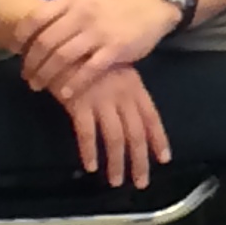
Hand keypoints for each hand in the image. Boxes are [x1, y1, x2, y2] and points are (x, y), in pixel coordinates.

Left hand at [16, 0, 172, 94]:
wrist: (150, 6)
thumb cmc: (110, 8)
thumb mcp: (84, 2)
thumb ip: (61, 15)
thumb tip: (31, 36)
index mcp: (72, 1)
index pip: (36, 18)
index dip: (21, 36)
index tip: (14, 50)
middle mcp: (82, 14)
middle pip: (46, 42)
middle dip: (31, 62)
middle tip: (26, 76)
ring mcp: (99, 32)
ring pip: (62, 57)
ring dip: (46, 75)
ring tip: (37, 86)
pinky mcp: (115, 49)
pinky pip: (88, 70)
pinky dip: (73, 83)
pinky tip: (64, 93)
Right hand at [57, 62, 171, 185]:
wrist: (61, 41)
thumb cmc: (87, 58)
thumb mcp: (114, 72)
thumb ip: (124, 94)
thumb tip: (132, 120)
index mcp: (133, 85)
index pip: (151, 116)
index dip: (158, 138)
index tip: (164, 159)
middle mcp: (121, 93)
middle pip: (136, 132)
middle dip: (140, 160)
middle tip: (141, 182)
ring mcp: (101, 98)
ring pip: (114, 137)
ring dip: (116, 162)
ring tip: (116, 182)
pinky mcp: (78, 103)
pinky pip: (87, 133)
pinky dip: (89, 151)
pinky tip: (90, 166)